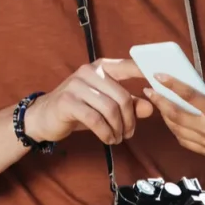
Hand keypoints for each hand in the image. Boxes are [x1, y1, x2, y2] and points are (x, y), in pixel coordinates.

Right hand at [25, 59, 153, 144]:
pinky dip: (106, 132)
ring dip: (118, 128)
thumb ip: (129, 104)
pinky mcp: (67, 101)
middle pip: (122, 96)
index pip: (128, 66)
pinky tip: (108, 139)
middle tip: (129, 134)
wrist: (44, 117)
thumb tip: (151, 108)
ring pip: (110, 109)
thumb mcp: (106, 105)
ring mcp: (76, 85)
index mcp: (101, 67)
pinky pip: (95, 119)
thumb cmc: (79, 109)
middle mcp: (89, 71)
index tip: (160, 86)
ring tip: (118, 138)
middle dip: (129, 119)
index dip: (145, 73)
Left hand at [144, 76, 204, 160]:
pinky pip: (184, 141)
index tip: (158, 76)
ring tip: (159, 105)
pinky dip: (175, 130)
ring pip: (177, 129)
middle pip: (176, 115)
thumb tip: (198, 82)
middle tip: (149, 91)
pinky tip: (173, 121)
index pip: (189, 96)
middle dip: (160, 102)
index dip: (171, 85)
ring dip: (165, 116)